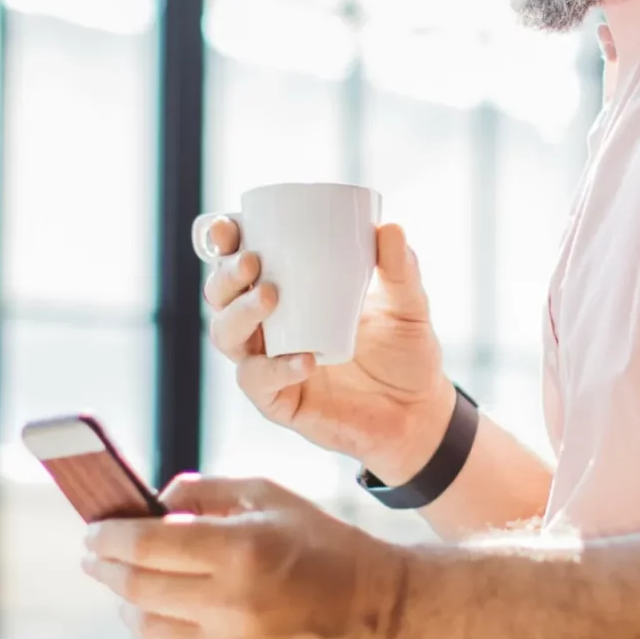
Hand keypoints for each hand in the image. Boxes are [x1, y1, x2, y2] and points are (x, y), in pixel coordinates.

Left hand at [82, 476, 409, 638]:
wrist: (377, 614)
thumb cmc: (321, 545)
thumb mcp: (269, 497)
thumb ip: (204, 492)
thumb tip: (152, 505)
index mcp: (240, 552)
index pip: (145, 545)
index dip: (109, 536)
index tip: (93, 531)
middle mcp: (232, 607)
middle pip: (136, 590)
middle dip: (108, 569)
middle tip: (97, 556)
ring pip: (151, 631)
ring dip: (133, 605)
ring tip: (137, 587)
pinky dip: (174, 633)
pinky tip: (186, 614)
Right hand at [197, 217, 454, 479]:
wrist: (418, 412)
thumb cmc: (403, 352)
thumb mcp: (407, 303)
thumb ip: (400, 268)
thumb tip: (390, 228)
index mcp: (289, 293)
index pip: (242, 262)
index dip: (222, 241)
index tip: (228, 226)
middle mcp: (269, 327)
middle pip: (220, 297)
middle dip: (225, 275)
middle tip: (252, 261)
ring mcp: (270, 365)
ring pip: (226, 337)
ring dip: (239, 314)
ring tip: (269, 297)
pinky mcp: (280, 402)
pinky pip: (260, 384)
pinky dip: (276, 368)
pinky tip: (304, 359)